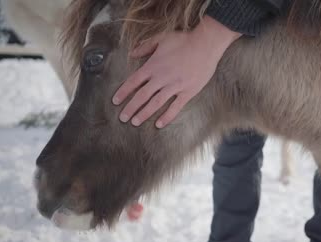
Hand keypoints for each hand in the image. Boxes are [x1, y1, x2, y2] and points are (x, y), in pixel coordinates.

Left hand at [113, 16, 241, 127]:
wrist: (205, 45)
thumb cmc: (184, 40)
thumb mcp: (162, 38)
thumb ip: (145, 46)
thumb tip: (132, 53)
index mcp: (153, 66)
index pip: (133, 82)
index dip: (123, 92)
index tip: (115, 101)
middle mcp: (161, 78)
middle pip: (142, 95)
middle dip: (130, 108)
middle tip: (122, 118)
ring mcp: (175, 86)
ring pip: (155, 103)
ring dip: (144, 114)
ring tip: (135, 122)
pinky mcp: (187, 92)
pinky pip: (175, 107)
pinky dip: (167, 116)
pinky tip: (159, 124)